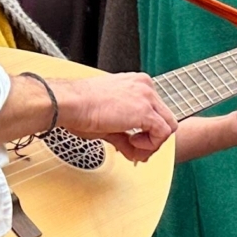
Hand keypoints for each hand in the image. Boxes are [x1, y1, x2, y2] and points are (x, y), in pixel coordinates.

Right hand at [41, 71, 178, 162]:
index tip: (134, 142)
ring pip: (168, 126)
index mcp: (136, 84)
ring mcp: (147, 97)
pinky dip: (150, 145)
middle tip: (136, 149)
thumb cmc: (79, 107)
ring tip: (131, 146)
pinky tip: (131, 144)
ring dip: (152, 143)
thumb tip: (133, 152)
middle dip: (153, 139)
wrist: (68, 102)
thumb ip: (125, 136)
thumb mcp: (108, 121)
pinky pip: (162, 133)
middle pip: (165, 118)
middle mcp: (145, 86)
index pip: (156, 110)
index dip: (147, 131)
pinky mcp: (145, 111)